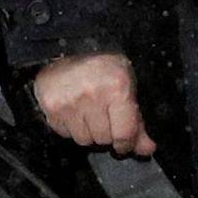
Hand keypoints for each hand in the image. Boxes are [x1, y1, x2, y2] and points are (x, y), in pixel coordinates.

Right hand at [32, 52, 156, 156]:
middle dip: (107, 133)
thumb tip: (147, 149)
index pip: (124, 133)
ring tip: (90, 112)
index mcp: (118, 88)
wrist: (71, 49)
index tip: (125, 143)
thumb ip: (137, 121)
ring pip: (83, 140)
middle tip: (106, 116)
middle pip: (103, 139)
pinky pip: (65, 134)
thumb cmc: (105, 68)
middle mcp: (93, 95)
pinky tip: (75, 110)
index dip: (126, 144)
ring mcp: (69, 102)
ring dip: (89, 131)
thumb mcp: (128, 87)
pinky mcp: (51, 107)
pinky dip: (72, 127)